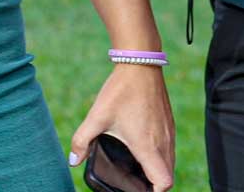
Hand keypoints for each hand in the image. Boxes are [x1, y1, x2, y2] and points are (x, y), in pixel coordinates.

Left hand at [68, 63, 174, 190]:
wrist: (140, 64)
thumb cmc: (120, 91)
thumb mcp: (96, 116)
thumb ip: (82, 140)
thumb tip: (73, 161)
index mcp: (147, 146)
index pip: (163, 183)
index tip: (139, 190)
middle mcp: (162, 142)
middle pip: (168, 177)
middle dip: (154, 185)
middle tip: (136, 184)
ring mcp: (169, 132)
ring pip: (170, 163)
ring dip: (159, 171)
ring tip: (139, 172)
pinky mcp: (169, 124)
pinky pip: (170, 149)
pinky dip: (161, 157)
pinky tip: (144, 151)